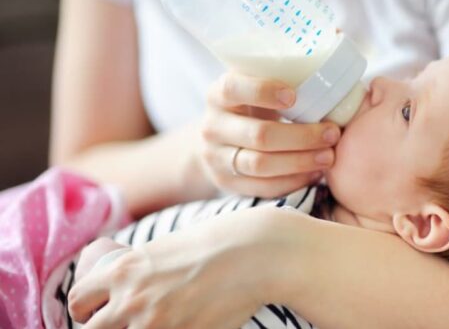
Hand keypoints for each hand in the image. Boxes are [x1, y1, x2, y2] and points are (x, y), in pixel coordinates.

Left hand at [69, 206, 309, 328]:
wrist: (256, 254)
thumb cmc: (215, 243)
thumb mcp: (166, 247)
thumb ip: (139, 269)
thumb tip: (128, 285)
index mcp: (123, 270)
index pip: (78, 301)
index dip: (85, 309)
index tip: (97, 311)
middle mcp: (131, 300)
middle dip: (105, 326)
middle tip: (126, 321)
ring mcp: (156, 324)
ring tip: (157, 321)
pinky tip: (183, 324)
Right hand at [199, 71, 340, 196]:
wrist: (219, 142)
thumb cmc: (251, 107)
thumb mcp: (254, 88)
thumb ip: (283, 76)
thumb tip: (334, 55)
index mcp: (218, 95)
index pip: (233, 89)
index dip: (264, 91)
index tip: (294, 96)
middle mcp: (212, 126)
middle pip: (259, 135)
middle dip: (301, 136)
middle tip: (333, 134)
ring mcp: (216, 158)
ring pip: (261, 165)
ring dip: (300, 162)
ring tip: (328, 157)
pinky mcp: (226, 183)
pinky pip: (263, 187)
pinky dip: (292, 181)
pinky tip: (314, 174)